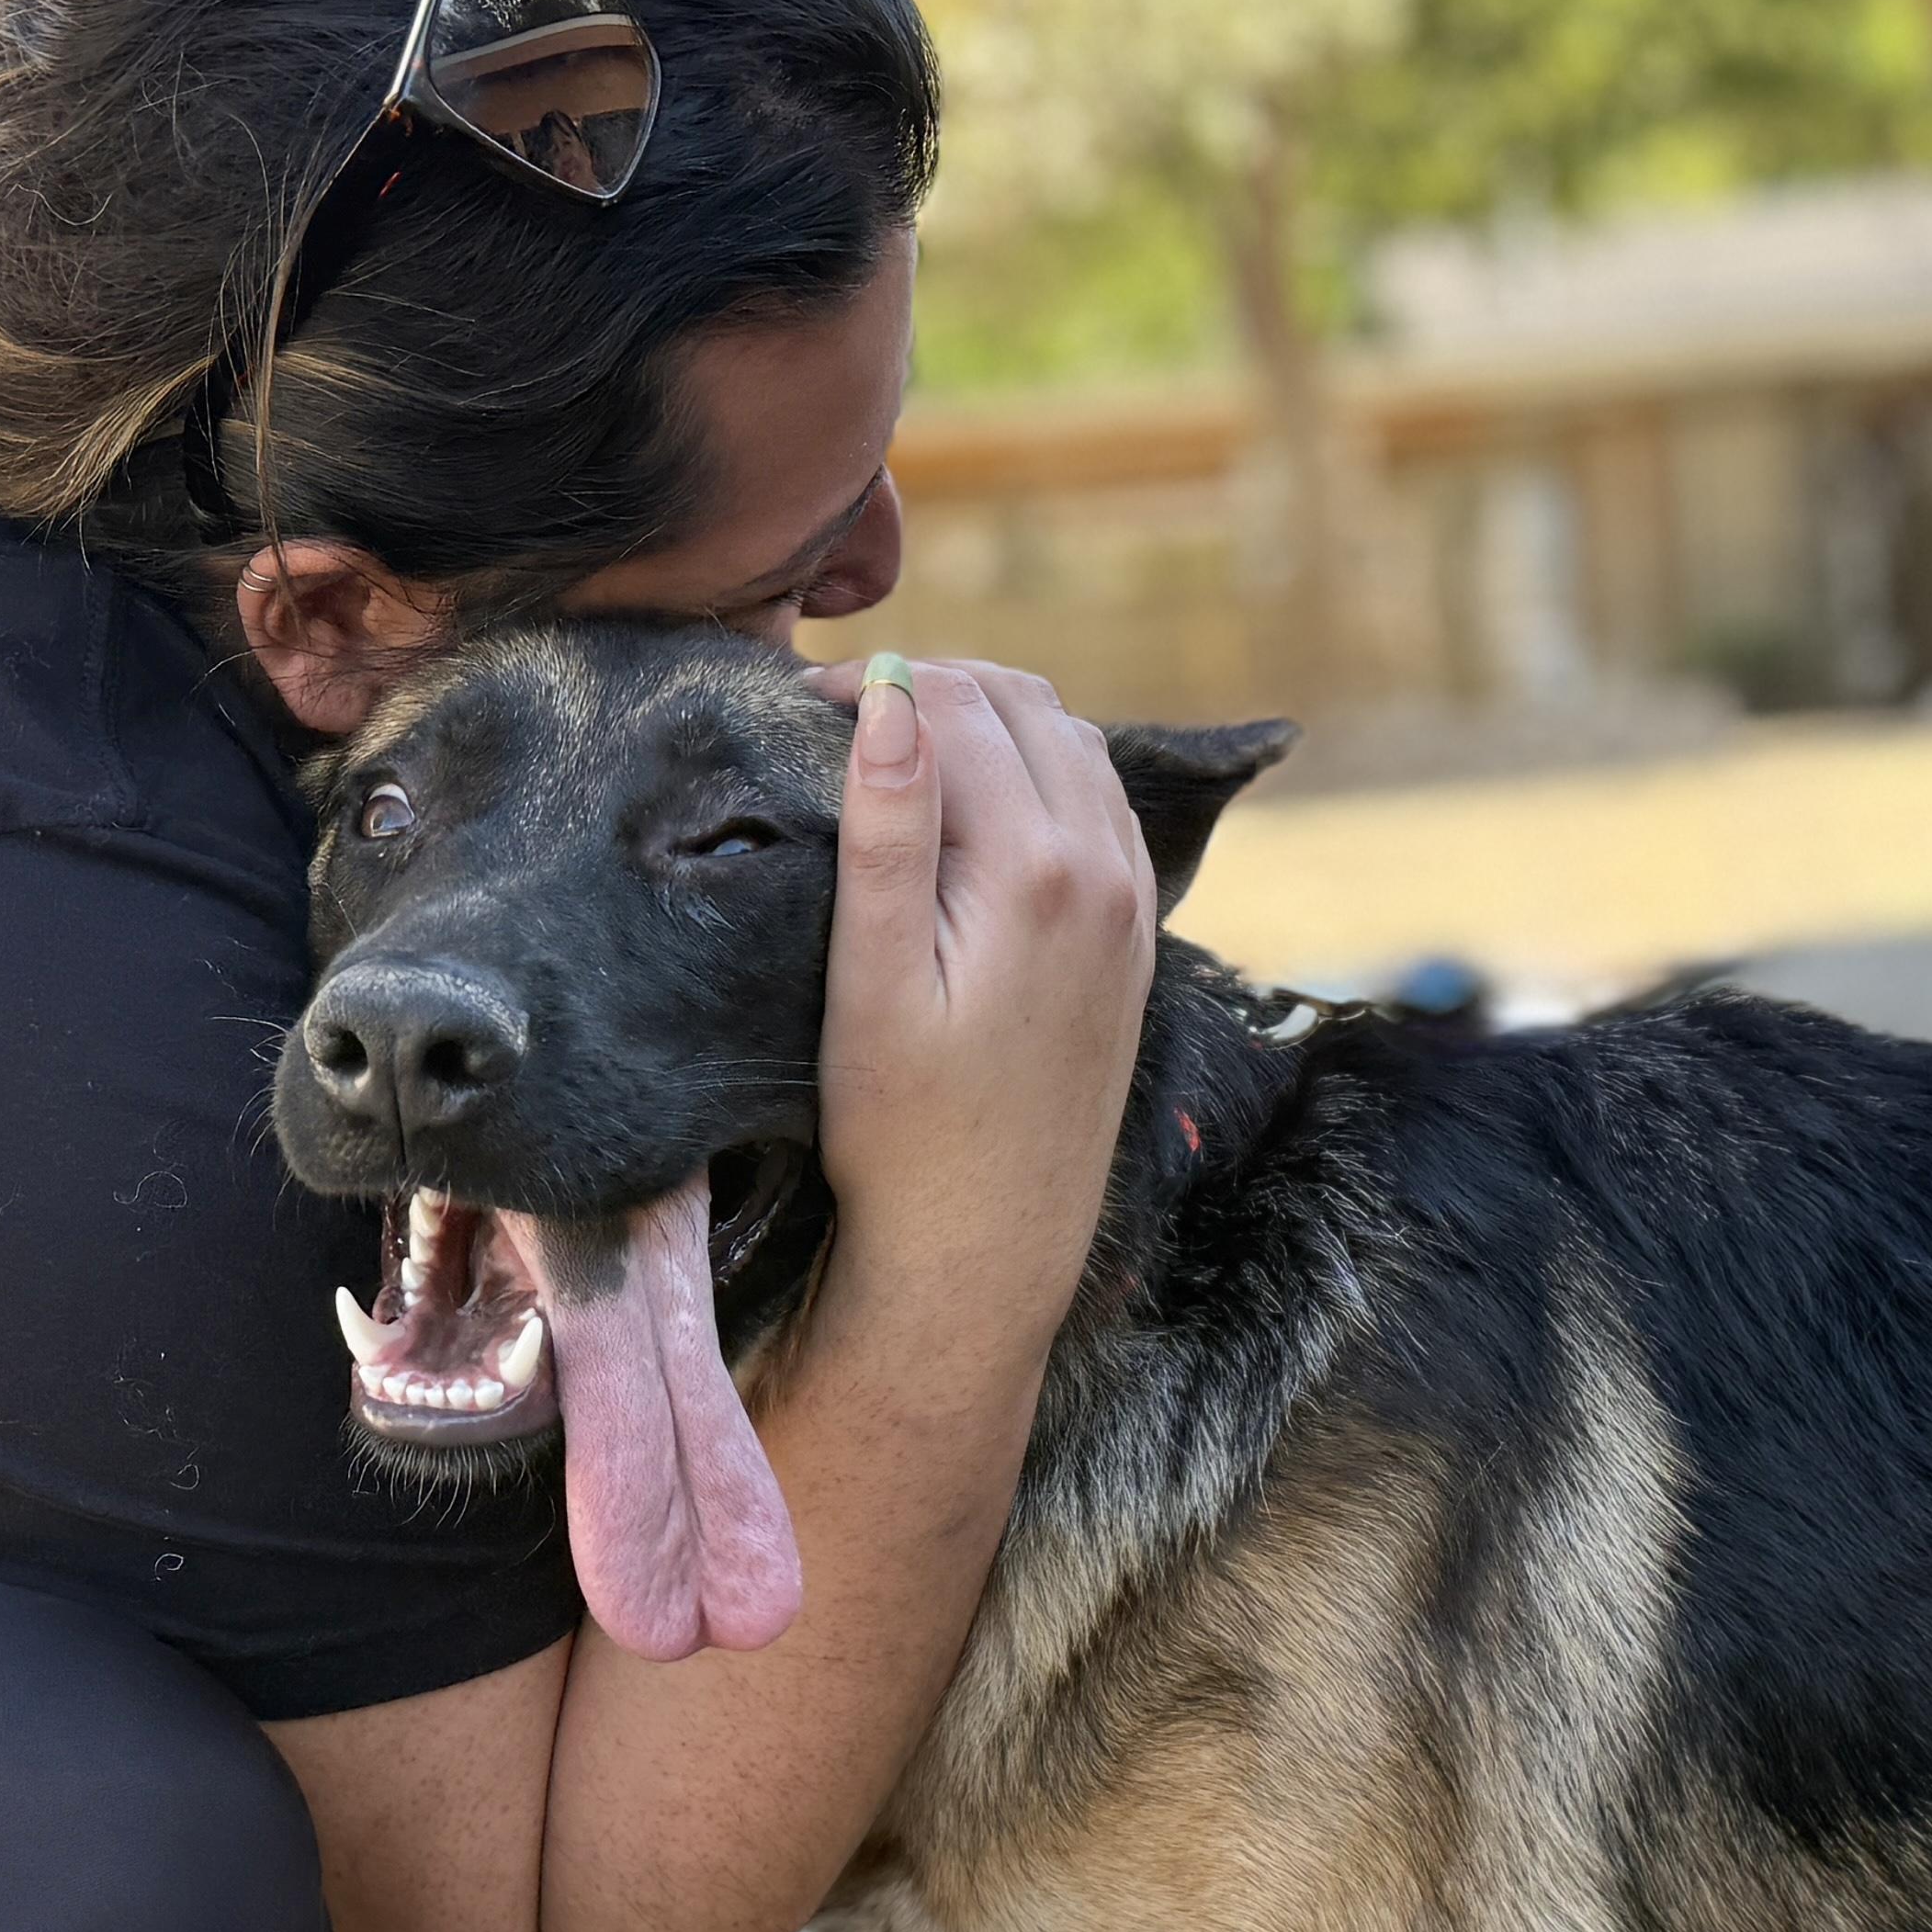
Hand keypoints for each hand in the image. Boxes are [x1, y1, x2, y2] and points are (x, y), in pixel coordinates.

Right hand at [809, 654, 1155, 1352]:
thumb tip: (889, 699)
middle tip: (841, 715)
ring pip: (1071, 741)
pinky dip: (1041, 767)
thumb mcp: (870, 982)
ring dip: (989, 718)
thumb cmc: (903, 1129)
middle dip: (931, 686)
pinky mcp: (1134, 936)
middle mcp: (1102, 869)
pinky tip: (982, 797)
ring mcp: (1130, 902)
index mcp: (1034, 868)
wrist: (987, 1246)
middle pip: (1022, 706)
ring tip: (901, 744)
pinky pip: (1102, 802)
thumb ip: (885, 832)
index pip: (956, 708)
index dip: (873, 685)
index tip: (797, 702)